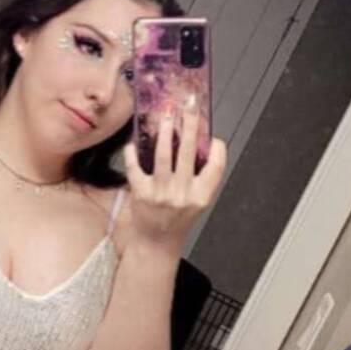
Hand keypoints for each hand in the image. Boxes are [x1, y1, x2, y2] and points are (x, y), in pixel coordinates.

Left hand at [124, 100, 226, 253]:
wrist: (157, 241)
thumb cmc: (178, 218)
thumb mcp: (197, 200)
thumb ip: (201, 177)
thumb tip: (201, 143)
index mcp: (201, 195)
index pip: (216, 166)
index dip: (217, 148)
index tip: (213, 136)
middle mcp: (183, 194)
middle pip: (188, 152)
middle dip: (189, 126)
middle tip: (188, 108)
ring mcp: (161, 193)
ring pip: (163, 155)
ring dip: (165, 132)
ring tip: (165, 117)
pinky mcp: (141, 193)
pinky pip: (136, 167)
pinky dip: (133, 153)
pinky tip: (133, 143)